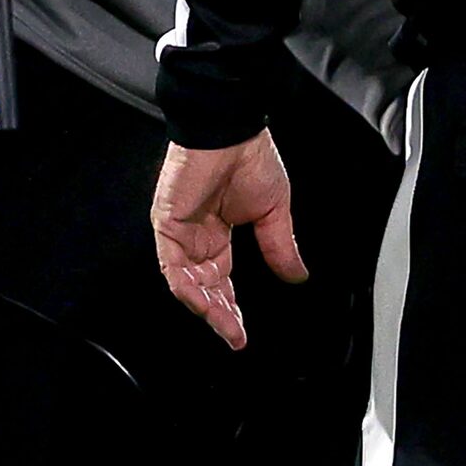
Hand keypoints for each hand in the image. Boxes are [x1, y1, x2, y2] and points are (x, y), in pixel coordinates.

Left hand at [151, 131, 307, 350]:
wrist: (231, 129)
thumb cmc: (250, 157)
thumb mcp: (274, 210)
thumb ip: (280, 246)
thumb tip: (297, 275)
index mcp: (219, 232)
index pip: (221, 280)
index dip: (231, 307)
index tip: (242, 332)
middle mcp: (198, 236)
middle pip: (204, 287)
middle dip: (220, 315)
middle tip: (235, 336)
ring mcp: (180, 232)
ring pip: (187, 283)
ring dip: (206, 308)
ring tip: (226, 327)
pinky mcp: (168, 224)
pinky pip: (173, 267)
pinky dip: (188, 288)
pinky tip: (206, 304)